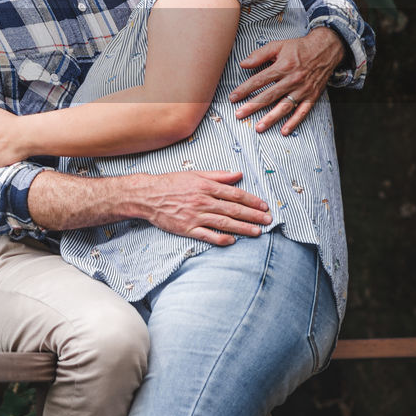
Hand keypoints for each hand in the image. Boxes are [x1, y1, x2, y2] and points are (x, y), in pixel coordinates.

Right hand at [132, 170, 271, 245]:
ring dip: (243, 228)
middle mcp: (202, 201)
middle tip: (268, 220)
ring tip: (257, 231)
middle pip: (233, 210)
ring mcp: (194, 216)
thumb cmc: (171, 183)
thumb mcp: (195, 174)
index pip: (234, 194)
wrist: (147, 195)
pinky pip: (207, 235)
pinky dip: (221, 238)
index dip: (251, 200)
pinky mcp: (186, 229)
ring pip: (224, 223)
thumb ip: (218, 176)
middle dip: (253, 215)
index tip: (264, 206)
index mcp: (205, 187)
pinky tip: (233, 241)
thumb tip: (238, 174)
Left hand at [228, 27, 341, 134]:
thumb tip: (243, 64)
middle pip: (269, 96)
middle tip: (239, 114)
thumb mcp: (278, 45)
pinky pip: (302, 111)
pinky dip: (294, 122)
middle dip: (253, 106)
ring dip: (271, 118)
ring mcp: (303, 89)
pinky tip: (284, 131)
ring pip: (284, 106)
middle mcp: (292, 80)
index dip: (245, 89)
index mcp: (282, 67)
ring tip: (259, 127)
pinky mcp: (312, 96)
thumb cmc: (299, 47)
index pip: (260, 80)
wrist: (326, 49)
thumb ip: (260, 54)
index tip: (233, 97)